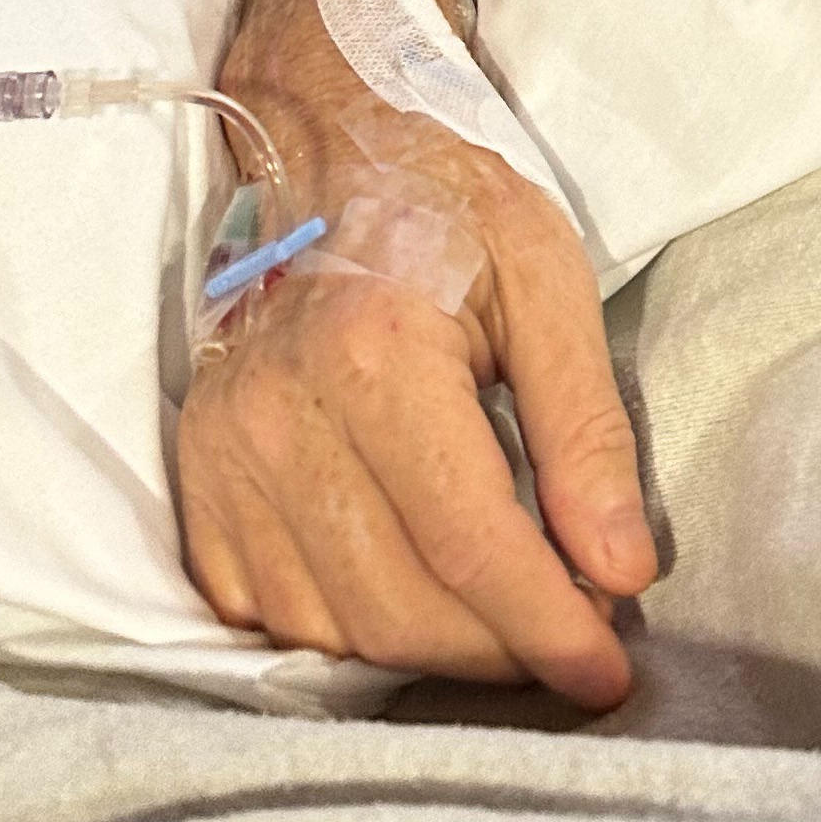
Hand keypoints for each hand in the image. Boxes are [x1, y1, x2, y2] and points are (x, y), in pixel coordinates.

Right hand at [176, 18, 654, 701]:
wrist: (322, 148)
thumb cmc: (448, 207)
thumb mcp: (548, 279)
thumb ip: (587, 429)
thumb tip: (622, 570)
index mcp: (375, 353)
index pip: (468, 543)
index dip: (546, 625)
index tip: (607, 673)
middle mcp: (280, 417)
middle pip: (399, 607)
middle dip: (499, 650)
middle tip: (574, 638)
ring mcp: (224, 460)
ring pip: (335, 629)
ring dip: (431, 651)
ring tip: (505, 616)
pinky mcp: (198, 488)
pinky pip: (271, 618)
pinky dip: (351, 633)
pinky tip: (413, 600)